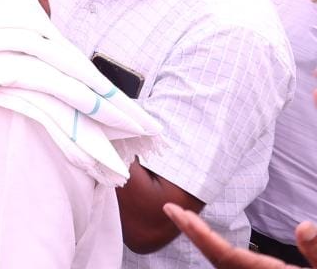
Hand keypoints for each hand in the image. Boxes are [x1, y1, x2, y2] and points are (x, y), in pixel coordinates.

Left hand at [163, 203, 316, 266]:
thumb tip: (303, 226)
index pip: (226, 256)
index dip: (201, 236)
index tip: (181, 216)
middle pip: (218, 258)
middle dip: (194, 234)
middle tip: (171, 210)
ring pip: (224, 264)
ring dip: (204, 242)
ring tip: (185, 219)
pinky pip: (234, 267)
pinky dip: (219, 252)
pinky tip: (210, 240)